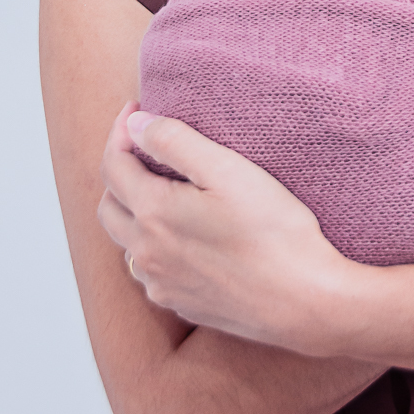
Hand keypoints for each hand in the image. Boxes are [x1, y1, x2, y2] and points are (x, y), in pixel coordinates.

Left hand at [98, 103, 363, 354]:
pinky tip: (181, 235)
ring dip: (132, 210)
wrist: (304, 300)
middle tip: (144, 145)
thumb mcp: (228, 170)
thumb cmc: (273, 231)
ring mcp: (162, 284)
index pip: (112, 166)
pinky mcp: (182, 305)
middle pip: (109, 205)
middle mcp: (146, 254)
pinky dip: (151, 244)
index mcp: (153, 215)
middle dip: (119, 169)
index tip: (136, 108)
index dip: (119, 131)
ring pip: (126, 241)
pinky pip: (149, 270)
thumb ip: (175, 142)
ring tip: (162, 186)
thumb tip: (136, 124)